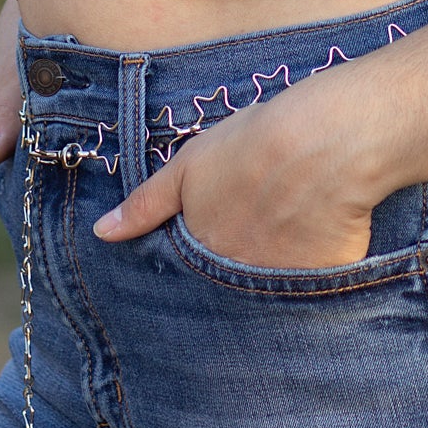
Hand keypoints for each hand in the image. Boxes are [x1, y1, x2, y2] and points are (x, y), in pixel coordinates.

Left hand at [92, 82, 377, 268]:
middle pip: (230, 284)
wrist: (322, 142)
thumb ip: (146, 204)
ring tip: (289, 224)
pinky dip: (315, 264)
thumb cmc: (252, 144)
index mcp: (203, 252)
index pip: (193, 270)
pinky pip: (315, 283)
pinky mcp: (324, 282)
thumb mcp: (188, 165)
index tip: (219, 227)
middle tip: (256, 224)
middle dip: (236, 264)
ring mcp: (281, 285)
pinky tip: (323, 231)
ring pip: (271, 286)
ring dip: (274, 267)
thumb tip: (102, 233)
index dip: (205, 249)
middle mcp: (237, 279)